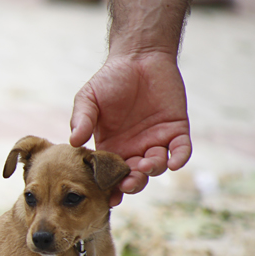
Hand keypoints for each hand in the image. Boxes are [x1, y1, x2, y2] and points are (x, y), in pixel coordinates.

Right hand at [70, 50, 191, 205]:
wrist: (139, 57)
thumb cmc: (109, 79)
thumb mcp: (88, 99)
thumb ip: (81, 119)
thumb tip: (73, 141)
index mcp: (110, 147)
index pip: (109, 174)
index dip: (110, 188)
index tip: (108, 198)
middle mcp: (133, 149)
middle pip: (134, 175)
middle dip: (133, 183)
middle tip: (128, 184)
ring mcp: (155, 140)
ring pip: (157, 165)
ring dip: (152, 169)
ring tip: (146, 164)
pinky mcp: (176, 130)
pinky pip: (180, 149)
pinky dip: (179, 157)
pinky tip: (174, 162)